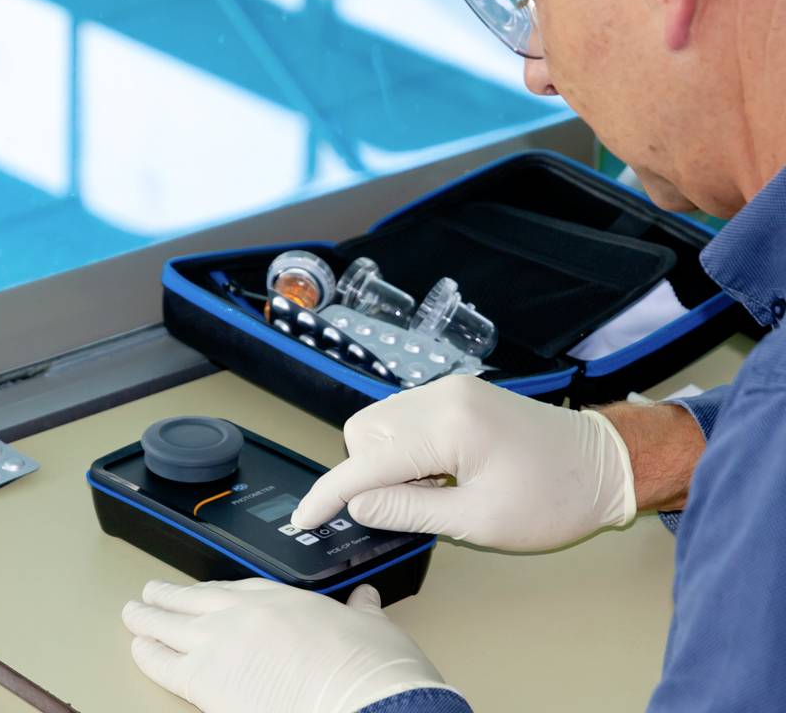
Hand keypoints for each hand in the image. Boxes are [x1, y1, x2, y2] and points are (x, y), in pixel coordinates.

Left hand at [122, 579, 458, 712]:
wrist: (359, 694)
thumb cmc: (368, 667)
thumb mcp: (372, 627)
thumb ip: (362, 611)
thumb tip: (367, 600)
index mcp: (284, 598)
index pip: (236, 589)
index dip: (212, 591)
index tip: (200, 592)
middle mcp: (247, 613)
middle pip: (195, 599)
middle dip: (169, 596)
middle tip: (151, 592)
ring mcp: (222, 643)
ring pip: (171, 623)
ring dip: (148, 617)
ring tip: (132, 613)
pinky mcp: (206, 680)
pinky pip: (163, 662)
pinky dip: (146, 653)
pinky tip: (137, 649)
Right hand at [292, 375, 635, 551]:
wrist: (604, 464)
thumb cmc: (553, 499)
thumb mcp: (479, 520)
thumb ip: (409, 510)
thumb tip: (355, 503)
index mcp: (450, 425)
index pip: (368, 461)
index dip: (330, 493)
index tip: (305, 518)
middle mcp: (443, 395)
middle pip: (366, 431)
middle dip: (369, 471)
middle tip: (412, 504)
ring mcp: (450, 389)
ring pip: (383, 422)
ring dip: (388, 460)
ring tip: (434, 489)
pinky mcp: (458, 393)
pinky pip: (407, 417)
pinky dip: (407, 447)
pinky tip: (441, 471)